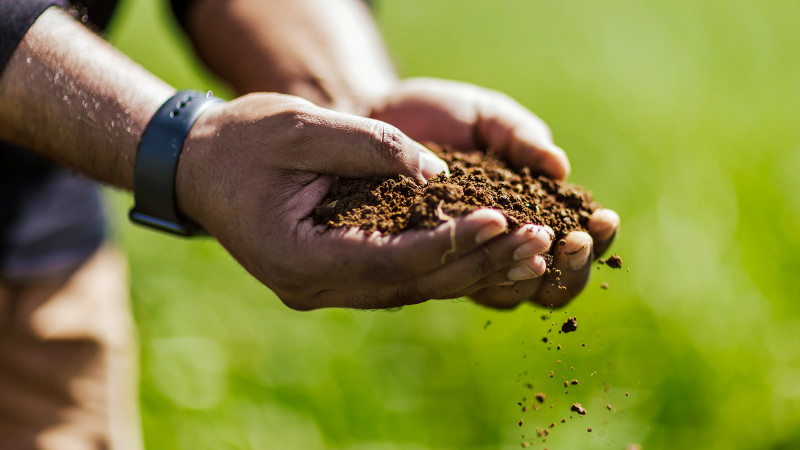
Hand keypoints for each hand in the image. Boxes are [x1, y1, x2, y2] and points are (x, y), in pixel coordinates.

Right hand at [174, 93, 555, 309]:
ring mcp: (324, 286)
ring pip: (411, 288)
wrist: (199, 165)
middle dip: (476, 262)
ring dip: (469, 268)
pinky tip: (486, 246)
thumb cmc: (242, 141)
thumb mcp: (300, 126)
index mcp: (297, 257)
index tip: (502, 217)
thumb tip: (438, 171)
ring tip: (529, 247)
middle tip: (538, 241)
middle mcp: (313, 285)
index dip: (451, 241)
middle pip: (411, 284)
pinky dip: (443, 262)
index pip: (390, 260)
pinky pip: (399, 276)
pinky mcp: (336, 275)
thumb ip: (370, 146)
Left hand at [370, 78, 619, 308]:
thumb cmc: (441, 118)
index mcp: (532, 215)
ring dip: (531, 275)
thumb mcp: (488, 118)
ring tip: (537, 247)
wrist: (376, 119)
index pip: (576, 244)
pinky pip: (456, 280)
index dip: (597, 239)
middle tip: (575, 240)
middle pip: (551, 284)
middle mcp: (503, 248)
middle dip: (573, 267)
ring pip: (509, 292)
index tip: (603, 217)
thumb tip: (559, 167)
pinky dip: (476, 270)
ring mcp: (466, 261)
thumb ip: (522, 137)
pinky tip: (484, 252)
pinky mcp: (429, 264)